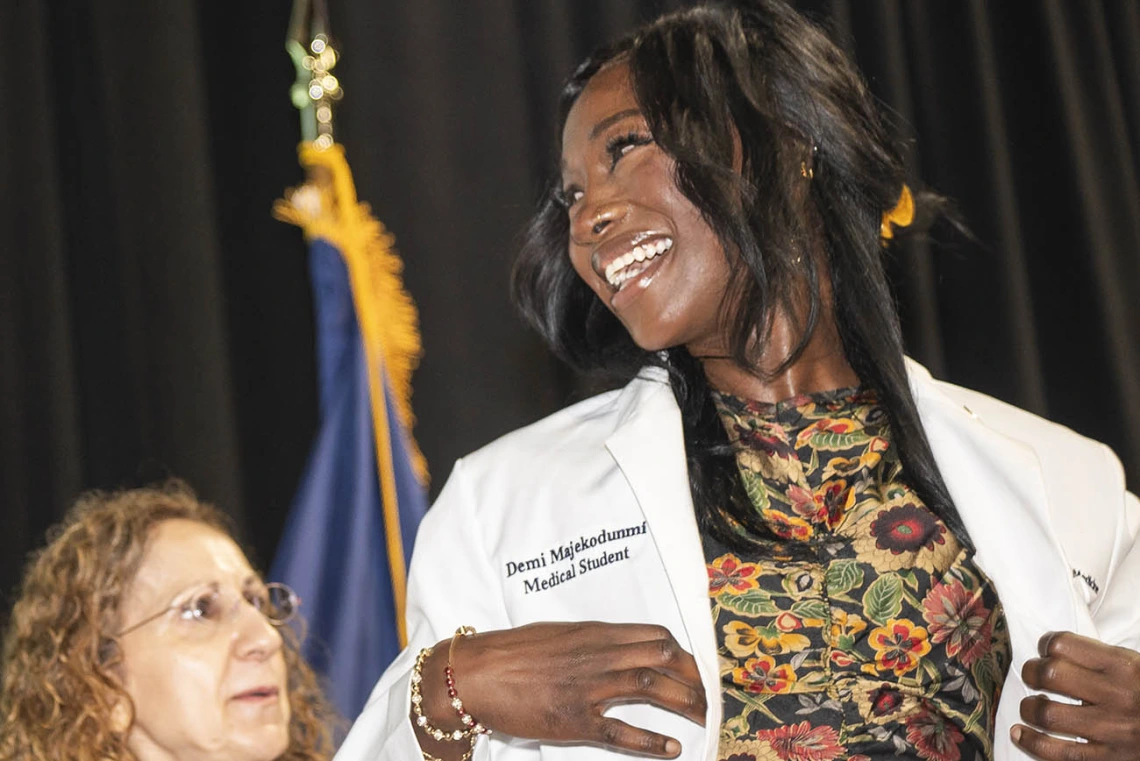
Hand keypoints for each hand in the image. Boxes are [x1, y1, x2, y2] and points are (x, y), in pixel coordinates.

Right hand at [413, 622, 706, 758]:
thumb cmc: (512, 653)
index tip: (694, 668)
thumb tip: (623, 647)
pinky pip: (621, 731)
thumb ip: (593, 641)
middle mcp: (597, 656)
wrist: (475, 674)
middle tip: (707, 696)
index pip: (655, 636)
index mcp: (594, 633)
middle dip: (693, 677)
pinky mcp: (574, 720)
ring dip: (684, 702)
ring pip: (651, 688)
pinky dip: (650, 741)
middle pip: (663, 658)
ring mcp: (587, 688)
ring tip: (703, 718)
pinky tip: (671, 749)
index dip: (683, 653)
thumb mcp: (559, 635)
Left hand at [1012, 631, 1139, 758]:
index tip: (1047, 650)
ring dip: (1030, 708)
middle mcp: (1117, 696)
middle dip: (1033, 672)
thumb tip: (1055, 650)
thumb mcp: (1136, 666)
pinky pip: (1059, 753)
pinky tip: (1020, 733)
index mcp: (1124, 666)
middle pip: (1051, 675)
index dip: (1047, 644)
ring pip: (1049, 714)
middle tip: (1035, 676)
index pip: (1064, 644)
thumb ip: (1101, 659)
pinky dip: (1032, 742)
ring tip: (1033, 706)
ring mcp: (1112, 730)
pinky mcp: (1108, 759)